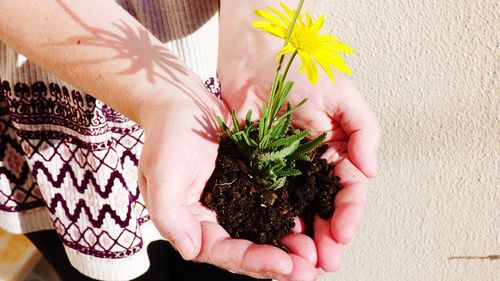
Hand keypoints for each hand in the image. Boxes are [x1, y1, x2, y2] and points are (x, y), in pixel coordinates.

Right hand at [137, 82, 295, 278]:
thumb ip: (169, 214)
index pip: (223, 252)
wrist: (181, 102)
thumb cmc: (168, 133)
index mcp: (191, 222)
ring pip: (263, 234)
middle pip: (247, 250)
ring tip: (315, 257)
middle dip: (277, 263)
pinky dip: (289, 220)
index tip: (284, 264)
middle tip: (308, 271)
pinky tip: (310, 226)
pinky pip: (271, 208)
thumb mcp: (162, 172)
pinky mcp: (248, 186)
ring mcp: (233, 203)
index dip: (253, 261)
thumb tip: (190, 249)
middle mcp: (213, 219)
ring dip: (288, 247)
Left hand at [219, 52, 380, 279]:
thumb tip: (371, 170)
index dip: (348, 212)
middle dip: (328, 236)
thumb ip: (363, 130)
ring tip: (302, 260)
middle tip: (325, 261)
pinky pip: (268, 198)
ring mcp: (286, 168)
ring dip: (303, 236)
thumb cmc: (302, 68)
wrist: (256, 57)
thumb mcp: (342, 94)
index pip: (349, 188)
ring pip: (298, 210)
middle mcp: (314, 163)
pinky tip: (275, 238)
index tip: (342, 233)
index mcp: (339, 148)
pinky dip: (273, 220)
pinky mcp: (260, 167)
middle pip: (325, 207)